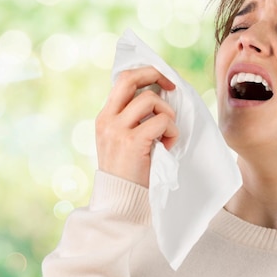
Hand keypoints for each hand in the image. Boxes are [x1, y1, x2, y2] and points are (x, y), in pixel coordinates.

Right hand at [95, 67, 178, 186]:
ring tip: (166, 134)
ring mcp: (118, 130)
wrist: (119, 202)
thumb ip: (131, 120)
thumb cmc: (127, 173)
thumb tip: (158, 96)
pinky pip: (161, 122)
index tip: (163, 82)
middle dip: (155, 75)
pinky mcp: (132, 142)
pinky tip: (167, 146)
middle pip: (130, 79)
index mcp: (104, 118)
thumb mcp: (121, 142)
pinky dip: (171, 131)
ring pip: (150, 100)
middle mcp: (107, 120)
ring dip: (167, 115)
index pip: (122, 80)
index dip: (145, 74)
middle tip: (172, 87)